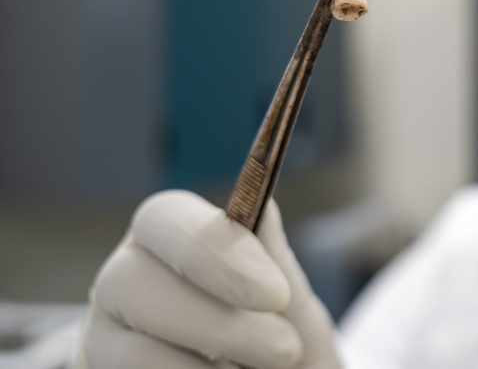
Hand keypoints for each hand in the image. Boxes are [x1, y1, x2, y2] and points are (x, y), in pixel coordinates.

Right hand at [72, 190, 343, 368]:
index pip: (164, 217)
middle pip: (129, 279)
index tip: (276, 295)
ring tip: (270, 367)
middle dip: (217, 320)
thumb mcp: (291, 313)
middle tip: (285, 348)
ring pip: (129, 346)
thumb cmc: (277, 353)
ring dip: (207, 359)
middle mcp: (125, 280)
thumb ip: (277, 267)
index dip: (217, 251)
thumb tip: (262, 206)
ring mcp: (105, 337)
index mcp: (170, 239)